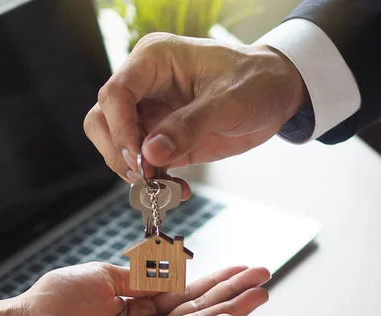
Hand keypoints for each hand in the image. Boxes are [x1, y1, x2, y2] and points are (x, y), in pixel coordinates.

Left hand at [0, 262, 269, 315]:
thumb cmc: (61, 299)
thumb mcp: (108, 276)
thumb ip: (144, 276)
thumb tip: (175, 269)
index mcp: (142, 300)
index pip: (189, 289)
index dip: (217, 278)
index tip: (242, 267)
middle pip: (200, 305)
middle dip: (233, 291)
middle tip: (264, 276)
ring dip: (230, 309)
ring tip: (259, 294)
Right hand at [83, 33, 307, 198]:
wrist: (277, 93)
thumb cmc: (257, 80)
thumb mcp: (230, 100)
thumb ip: (190, 125)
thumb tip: (150, 153)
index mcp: (154, 61)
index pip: (115, 94)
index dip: (120, 128)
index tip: (140, 157)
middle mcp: (145, 86)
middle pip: (102, 120)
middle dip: (118, 152)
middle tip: (145, 175)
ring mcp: (151, 114)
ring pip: (117, 146)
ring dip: (134, 172)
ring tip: (166, 187)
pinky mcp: (163, 139)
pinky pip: (144, 164)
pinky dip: (153, 182)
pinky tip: (177, 190)